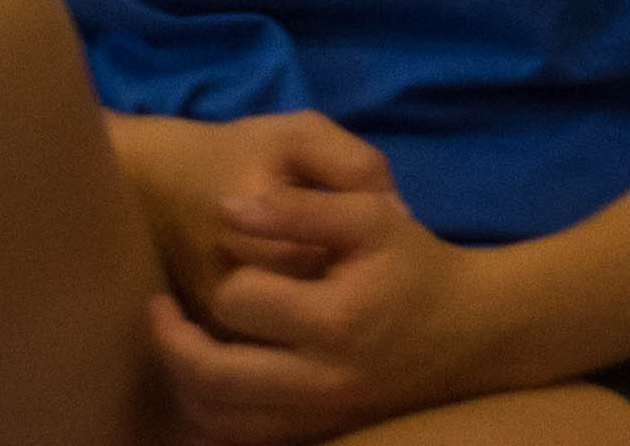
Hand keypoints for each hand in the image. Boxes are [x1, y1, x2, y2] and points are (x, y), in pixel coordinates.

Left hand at [143, 117, 497, 443]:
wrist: (472, 332)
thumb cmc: (418, 266)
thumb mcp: (373, 216)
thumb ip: (302, 208)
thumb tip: (227, 208)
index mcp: (334, 321)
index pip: (240, 302)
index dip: (232, 274)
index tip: (238, 259)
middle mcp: (319, 381)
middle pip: (210, 374)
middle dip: (171, 340)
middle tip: (157, 309)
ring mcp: (316, 417)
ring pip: (215, 419)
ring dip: (183, 383)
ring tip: (176, 345)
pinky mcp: (316, 435)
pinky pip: (240, 440)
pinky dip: (210, 416)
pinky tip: (206, 383)